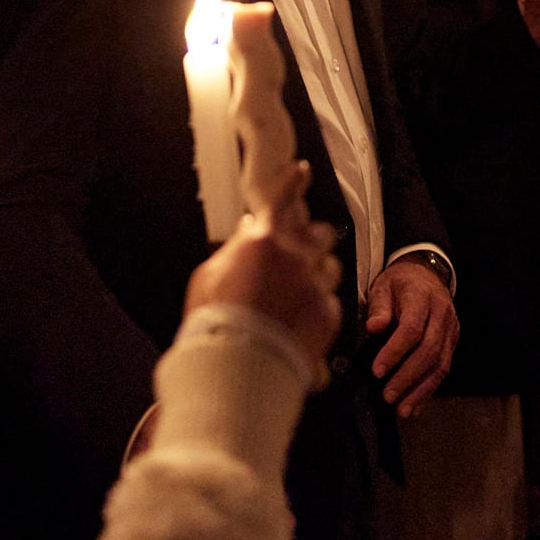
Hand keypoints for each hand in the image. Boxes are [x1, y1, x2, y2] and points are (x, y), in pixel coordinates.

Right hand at [185, 159, 341, 366]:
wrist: (237, 367)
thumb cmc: (215, 324)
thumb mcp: (209, 277)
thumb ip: (234, 250)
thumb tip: (246, 233)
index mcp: (263, 241)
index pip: (283, 197)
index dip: (292, 181)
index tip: (299, 172)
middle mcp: (295, 257)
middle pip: (319, 232)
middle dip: (310, 240)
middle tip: (295, 253)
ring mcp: (315, 284)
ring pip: (330, 265)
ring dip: (316, 273)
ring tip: (295, 295)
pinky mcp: (327, 312)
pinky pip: (329, 299)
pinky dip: (316, 306)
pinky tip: (297, 319)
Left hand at [365, 256, 457, 416]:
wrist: (426, 274)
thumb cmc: (400, 283)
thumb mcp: (383, 286)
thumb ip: (379, 308)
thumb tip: (373, 327)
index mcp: (422, 297)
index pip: (412, 329)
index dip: (395, 352)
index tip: (377, 370)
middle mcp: (441, 314)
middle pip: (428, 351)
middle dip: (407, 377)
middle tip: (387, 395)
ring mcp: (450, 330)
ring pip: (440, 364)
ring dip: (420, 390)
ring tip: (402, 409)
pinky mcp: (452, 342)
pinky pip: (443, 368)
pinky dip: (429, 389)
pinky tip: (415, 405)